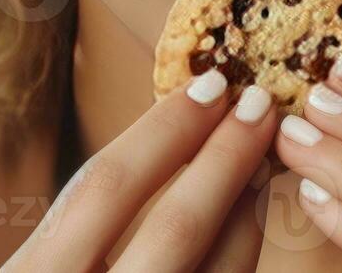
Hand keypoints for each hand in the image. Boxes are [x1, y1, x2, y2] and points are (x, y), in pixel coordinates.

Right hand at [2, 69, 276, 272]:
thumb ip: (76, 234)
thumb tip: (156, 150)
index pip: (106, 189)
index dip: (164, 131)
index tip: (208, 85)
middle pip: (174, 226)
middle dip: (224, 158)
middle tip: (260, 103)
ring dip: (246, 212)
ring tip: (264, 159)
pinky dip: (240, 257)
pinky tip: (249, 225)